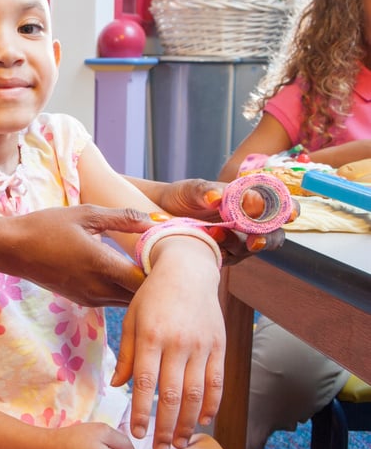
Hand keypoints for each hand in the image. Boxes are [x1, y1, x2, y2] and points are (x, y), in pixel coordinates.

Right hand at [15, 205, 154, 306]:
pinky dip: (125, 292)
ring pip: (128, 302)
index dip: (162, 272)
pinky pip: (114, 301)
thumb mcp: (85, 214)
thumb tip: (154, 220)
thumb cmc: (47, 226)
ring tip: (152, 270)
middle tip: (168, 265)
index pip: (146, 280)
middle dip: (156, 285)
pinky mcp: (83, 301)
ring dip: (141, 291)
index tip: (171, 256)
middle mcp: (98, 287)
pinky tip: (128, 275)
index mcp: (101, 265)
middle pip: (141, 297)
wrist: (13, 249)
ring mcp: (90, 298)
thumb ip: (122, 217)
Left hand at [112, 240, 224, 448]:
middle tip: (159, 448)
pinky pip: (217, 382)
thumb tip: (119, 386)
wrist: (187, 271)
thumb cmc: (153, 296)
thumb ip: (126, 354)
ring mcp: (201, 345)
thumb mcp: (132, 319)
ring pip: (197, 393)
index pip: (145, 383)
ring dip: (188, 423)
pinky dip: (212, 404)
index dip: (140, 411)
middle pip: (172, 394)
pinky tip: (203, 420)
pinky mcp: (219, 346)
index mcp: (151, 336)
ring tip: (179, 441)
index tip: (135, 432)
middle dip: (165, 426)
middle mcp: (178, 343)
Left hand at [151, 178, 296, 264]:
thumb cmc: (183, 196)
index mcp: (251, 201)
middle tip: (256, 241)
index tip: (289, 214)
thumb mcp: (193, 189)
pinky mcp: (223, 255)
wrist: (158, 214)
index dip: (290, 210)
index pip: (280, 206)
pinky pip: (229, 258)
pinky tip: (207, 242)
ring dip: (236, 243)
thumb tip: (219, 198)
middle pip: (274, 235)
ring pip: (250, 248)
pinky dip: (220, 252)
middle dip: (268, 238)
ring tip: (214, 232)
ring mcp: (238, 242)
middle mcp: (250, 224)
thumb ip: (208, 191)